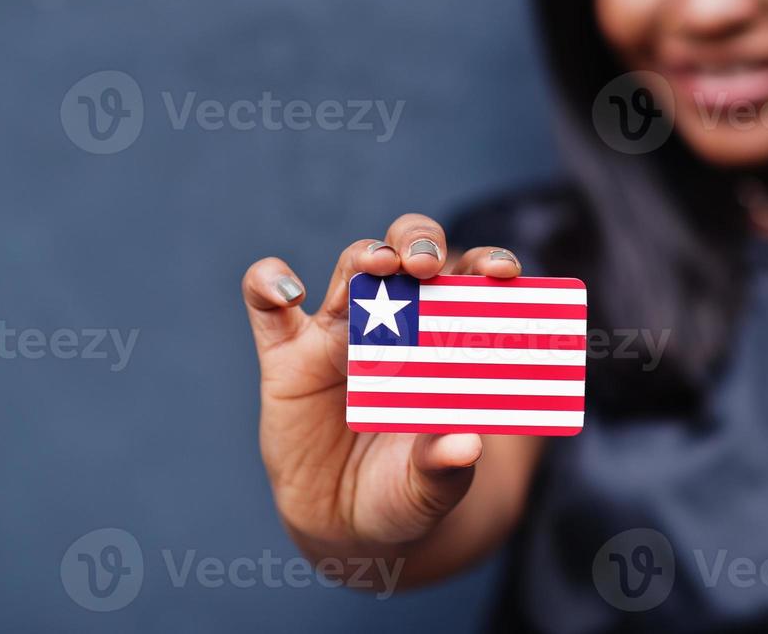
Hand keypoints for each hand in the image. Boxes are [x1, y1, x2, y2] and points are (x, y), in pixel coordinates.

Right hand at [242, 213, 522, 559]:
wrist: (348, 526)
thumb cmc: (406, 490)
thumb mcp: (431, 486)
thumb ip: (446, 464)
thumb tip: (467, 444)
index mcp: (440, 339)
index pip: (468, 281)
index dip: (486, 263)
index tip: (502, 272)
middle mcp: (392, 322)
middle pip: (407, 253)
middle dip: (420, 241)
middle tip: (428, 262)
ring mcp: (337, 333)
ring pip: (351, 267)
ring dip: (366, 255)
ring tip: (380, 265)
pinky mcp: (286, 355)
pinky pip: (266, 305)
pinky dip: (268, 282)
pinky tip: (289, 293)